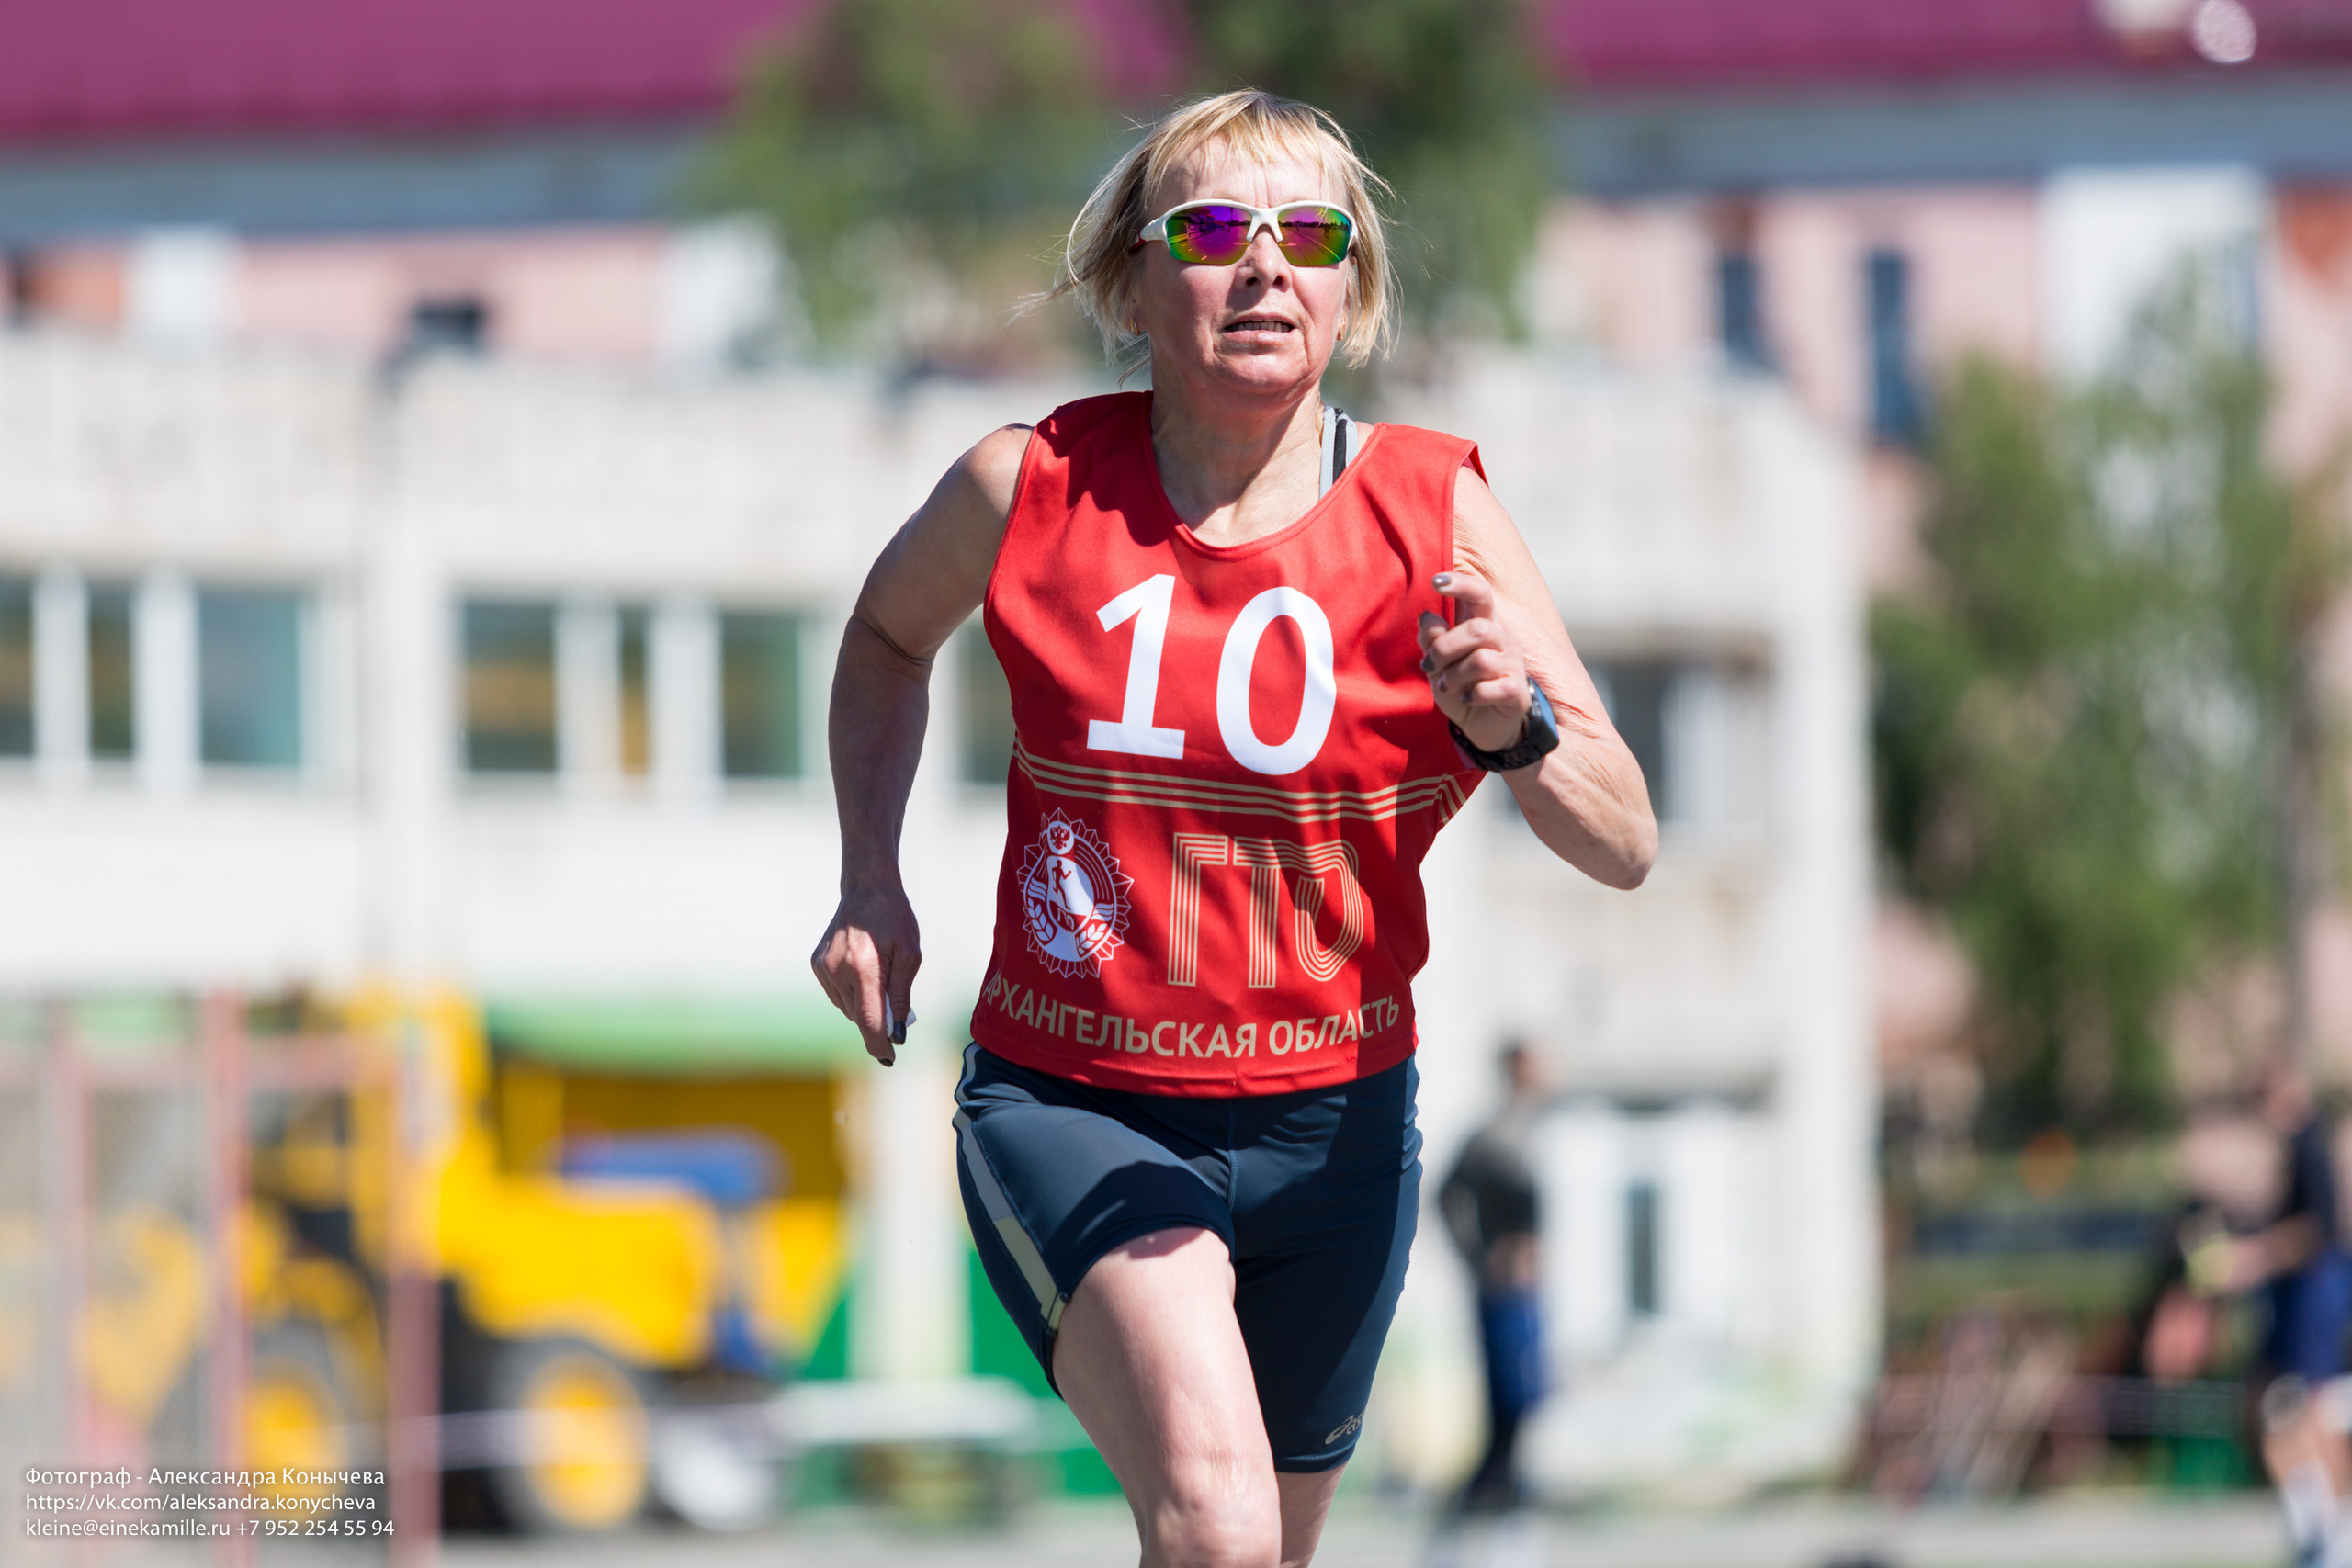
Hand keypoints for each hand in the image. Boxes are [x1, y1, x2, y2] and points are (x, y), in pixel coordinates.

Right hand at [811, 879, 921, 1066]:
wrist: (866, 889)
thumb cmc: (894, 920)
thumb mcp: (909, 956)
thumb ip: (901, 996)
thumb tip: (898, 1033)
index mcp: (864, 967)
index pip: (869, 1021)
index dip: (879, 1045)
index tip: (890, 1059)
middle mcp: (838, 970)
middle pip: (858, 1017)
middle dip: (878, 1025)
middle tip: (896, 1018)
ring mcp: (823, 968)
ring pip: (847, 1008)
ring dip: (865, 1009)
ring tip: (880, 984)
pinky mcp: (817, 965)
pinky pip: (837, 995)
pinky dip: (852, 995)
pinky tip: (864, 975)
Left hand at [1417, 570, 1532, 754]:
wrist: (1483, 728)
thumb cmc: (1461, 689)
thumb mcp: (1437, 666)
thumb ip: (1432, 641)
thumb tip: (1426, 616)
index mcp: (1482, 626)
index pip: (1480, 593)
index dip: (1461, 583)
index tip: (1435, 581)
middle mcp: (1501, 639)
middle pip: (1478, 628)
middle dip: (1445, 648)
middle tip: (1430, 666)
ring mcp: (1513, 665)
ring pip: (1482, 659)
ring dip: (1454, 676)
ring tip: (1447, 687)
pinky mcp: (1518, 691)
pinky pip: (1493, 687)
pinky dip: (1473, 695)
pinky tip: (1467, 699)